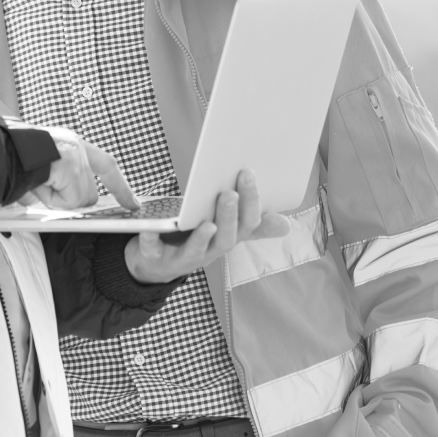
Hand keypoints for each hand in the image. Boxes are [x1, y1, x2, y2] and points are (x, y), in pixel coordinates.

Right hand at [23, 128, 138, 210]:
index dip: (120, 186)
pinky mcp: (71, 169)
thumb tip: (49, 201)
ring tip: (36, 183)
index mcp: (71, 143)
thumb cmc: (11, 158)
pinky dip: (51, 200)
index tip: (134, 202)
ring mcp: (77, 158)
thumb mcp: (39, 168)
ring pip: (79, 200)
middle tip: (45, 188)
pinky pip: (68, 201)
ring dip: (56, 200)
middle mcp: (78, 147)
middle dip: (70, 200)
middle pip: (89, 193)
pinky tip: (38, 184)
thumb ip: (53, 183)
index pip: (106, 165)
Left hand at [125, 169, 290, 283]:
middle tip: (229, 192)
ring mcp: (184, 257)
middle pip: (226, 238)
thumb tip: (287, 224)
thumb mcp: (225, 230)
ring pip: (198, 250)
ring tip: (207, 223)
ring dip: (203, 237)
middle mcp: (210, 251)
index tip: (249, 174)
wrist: (157, 263)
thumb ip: (253, 226)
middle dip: (229, 216)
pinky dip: (152, 240)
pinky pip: (154, 251)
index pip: (247, 224)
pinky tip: (150, 229)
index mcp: (227, 238)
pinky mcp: (156, 258)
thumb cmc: (195, 237)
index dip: (250, 202)